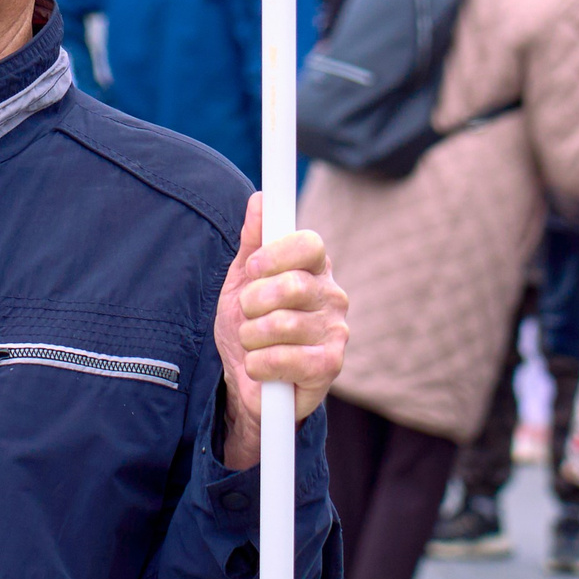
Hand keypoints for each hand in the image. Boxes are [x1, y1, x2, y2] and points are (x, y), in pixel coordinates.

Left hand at [212, 195, 348, 468]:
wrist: (248, 379)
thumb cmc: (249, 322)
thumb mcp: (242, 279)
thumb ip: (253, 241)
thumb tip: (260, 199)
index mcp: (314, 268)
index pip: (309, 243)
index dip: (275, 255)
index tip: (252, 269)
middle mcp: (332, 295)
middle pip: (292, 284)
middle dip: (253, 301)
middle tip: (246, 313)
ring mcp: (336, 331)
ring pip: (283, 324)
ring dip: (251, 336)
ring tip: (253, 343)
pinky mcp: (331, 366)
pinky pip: (287, 359)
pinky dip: (260, 364)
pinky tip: (261, 366)